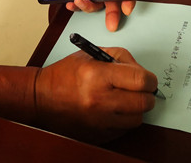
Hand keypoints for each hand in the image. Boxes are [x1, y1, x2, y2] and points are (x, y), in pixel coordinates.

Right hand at [35, 47, 156, 142]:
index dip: (149, 79)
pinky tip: (111, 110)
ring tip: (122, 99)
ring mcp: (100, 121)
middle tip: (138, 89)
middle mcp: (100, 100)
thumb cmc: (64, 75)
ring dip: (135, 108)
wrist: (42, 98)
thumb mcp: (90, 55)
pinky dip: (123, 120)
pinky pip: (124, 129)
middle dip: (146, 94)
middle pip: (144, 102)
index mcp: (97, 76)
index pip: (140, 80)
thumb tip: (142, 71)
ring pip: (137, 119)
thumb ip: (120, 58)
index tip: (147, 79)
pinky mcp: (99, 135)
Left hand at [55, 0, 134, 30]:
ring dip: (89, 7)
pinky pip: (78, 1)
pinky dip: (74, 5)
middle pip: (113, 2)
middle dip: (113, 15)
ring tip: (80, 0)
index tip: (127, 8)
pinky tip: (70, 2)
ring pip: (95, 4)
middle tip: (111, 24)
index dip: (129, 0)